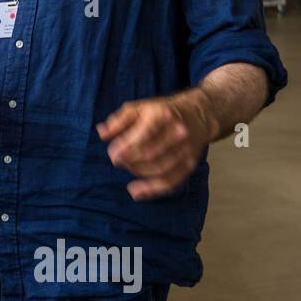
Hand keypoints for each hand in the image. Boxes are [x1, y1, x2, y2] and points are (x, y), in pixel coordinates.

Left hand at [97, 90, 215, 200]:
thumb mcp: (139, 108)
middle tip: (116, 159)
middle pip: (150, 154)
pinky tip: (136, 192)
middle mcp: (177, 133)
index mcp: (163, 116)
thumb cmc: (162, 111)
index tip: (112, 153)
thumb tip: (102, 133)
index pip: (143, 136)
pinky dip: (152, 190)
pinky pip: (171, 182)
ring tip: (127, 166)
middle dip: (129, 160)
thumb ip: (119, 120)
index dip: (125, 148)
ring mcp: (186, 150)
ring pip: (159, 169)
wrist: (198, 114)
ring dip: (137, 172)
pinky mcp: (190, 164)